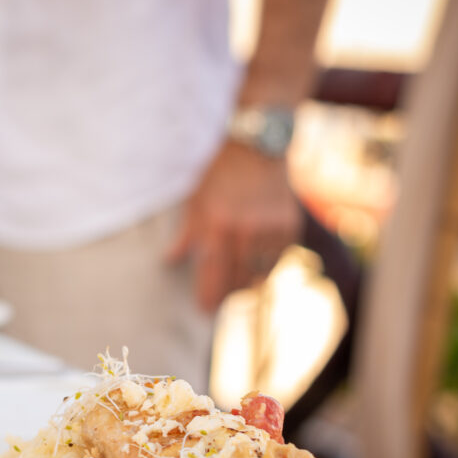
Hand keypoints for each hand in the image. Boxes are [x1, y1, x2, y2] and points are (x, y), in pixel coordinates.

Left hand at [165, 139, 300, 311]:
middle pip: (236, 280)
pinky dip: (265, 269)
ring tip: (235, 288)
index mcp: (217, 225)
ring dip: (245, 285)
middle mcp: (246, 231)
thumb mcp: (196, 200)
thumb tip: (169, 262)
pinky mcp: (288, 227)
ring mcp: (270, 230)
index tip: (203, 310)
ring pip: (258, 275)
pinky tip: (254, 269)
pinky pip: (276, 261)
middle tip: (217, 302)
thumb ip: (186, 234)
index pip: (212, 275)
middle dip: (226, 294)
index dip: (208, 297)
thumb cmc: (220, 173)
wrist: (258, 147)